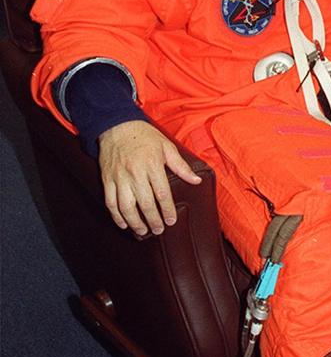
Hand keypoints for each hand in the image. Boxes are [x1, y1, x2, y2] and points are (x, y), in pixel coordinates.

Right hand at [98, 119, 201, 237]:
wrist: (116, 125)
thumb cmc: (144, 136)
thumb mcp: (166, 146)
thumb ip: (181, 166)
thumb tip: (196, 180)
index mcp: (152, 164)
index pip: (162, 193)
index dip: (167, 210)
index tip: (171, 221)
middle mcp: (135, 173)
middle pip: (145, 203)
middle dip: (153, 220)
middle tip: (159, 230)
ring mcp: (119, 177)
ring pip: (126, 207)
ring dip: (135, 222)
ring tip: (143, 231)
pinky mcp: (107, 179)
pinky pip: (110, 202)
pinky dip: (116, 216)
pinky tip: (124, 224)